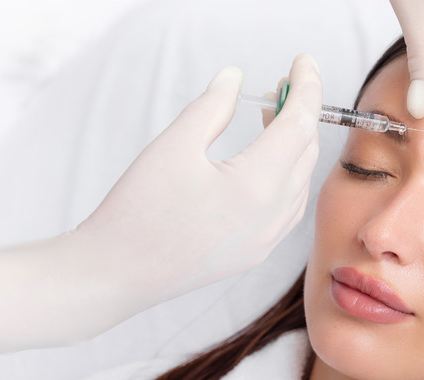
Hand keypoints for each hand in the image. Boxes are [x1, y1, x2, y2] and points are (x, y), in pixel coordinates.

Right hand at [75, 53, 321, 299]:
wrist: (116, 274)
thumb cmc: (138, 211)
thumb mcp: (174, 146)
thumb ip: (213, 107)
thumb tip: (236, 79)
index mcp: (258, 185)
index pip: (301, 124)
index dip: (307, 86)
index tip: (303, 61)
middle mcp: (274, 216)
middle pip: (306, 151)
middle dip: (300, 112)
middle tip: (281, 84)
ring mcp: (268, 240)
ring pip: (301, 179)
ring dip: (294, 144)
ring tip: (269, 116)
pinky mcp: (256, 252)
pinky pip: (290, 206)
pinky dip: (288, 175)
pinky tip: (266, 160)